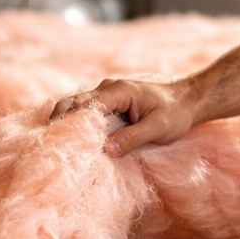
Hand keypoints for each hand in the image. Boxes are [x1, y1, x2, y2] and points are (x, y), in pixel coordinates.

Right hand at [50, 77, 198, 156]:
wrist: (187, 101)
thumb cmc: (175, 113)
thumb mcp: (158, 128)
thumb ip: (133, 138)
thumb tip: (107, 150)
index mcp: (119, 91)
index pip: (86, 106)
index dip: (72, 124)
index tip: (62, 143)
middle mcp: (108, 88)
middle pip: (73, 103)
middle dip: (61, 122)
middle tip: (52, 145)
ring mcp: (106, 93)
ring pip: (76, 106)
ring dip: (66, 122)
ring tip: (57, 144)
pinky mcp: (108, 102)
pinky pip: (86, 111)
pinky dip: (76, 122)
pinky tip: (72, 139)